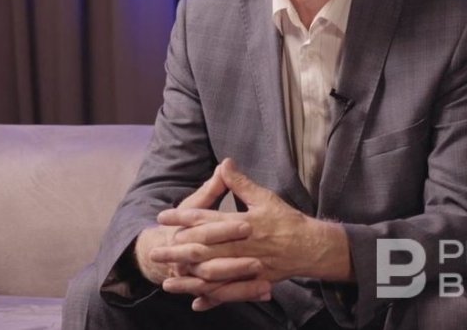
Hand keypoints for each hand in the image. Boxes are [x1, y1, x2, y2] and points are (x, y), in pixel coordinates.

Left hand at [152, 158, 352, 309]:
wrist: (311, 247)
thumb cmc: (286, 220)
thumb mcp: (264, 197)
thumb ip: (241, 183)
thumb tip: (225, 163)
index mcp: (242, 223)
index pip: (206, 219)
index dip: (183, 218)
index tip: (162, 217)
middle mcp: (241, 246)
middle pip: (203, 249)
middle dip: (177, 251)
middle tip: (155, 252)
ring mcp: (246, 266)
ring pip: (212, 275)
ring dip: (189, 279)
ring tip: (167, 281)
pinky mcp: (253, 282)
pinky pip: (229, 293)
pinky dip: (213, 298)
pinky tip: (196, 302)